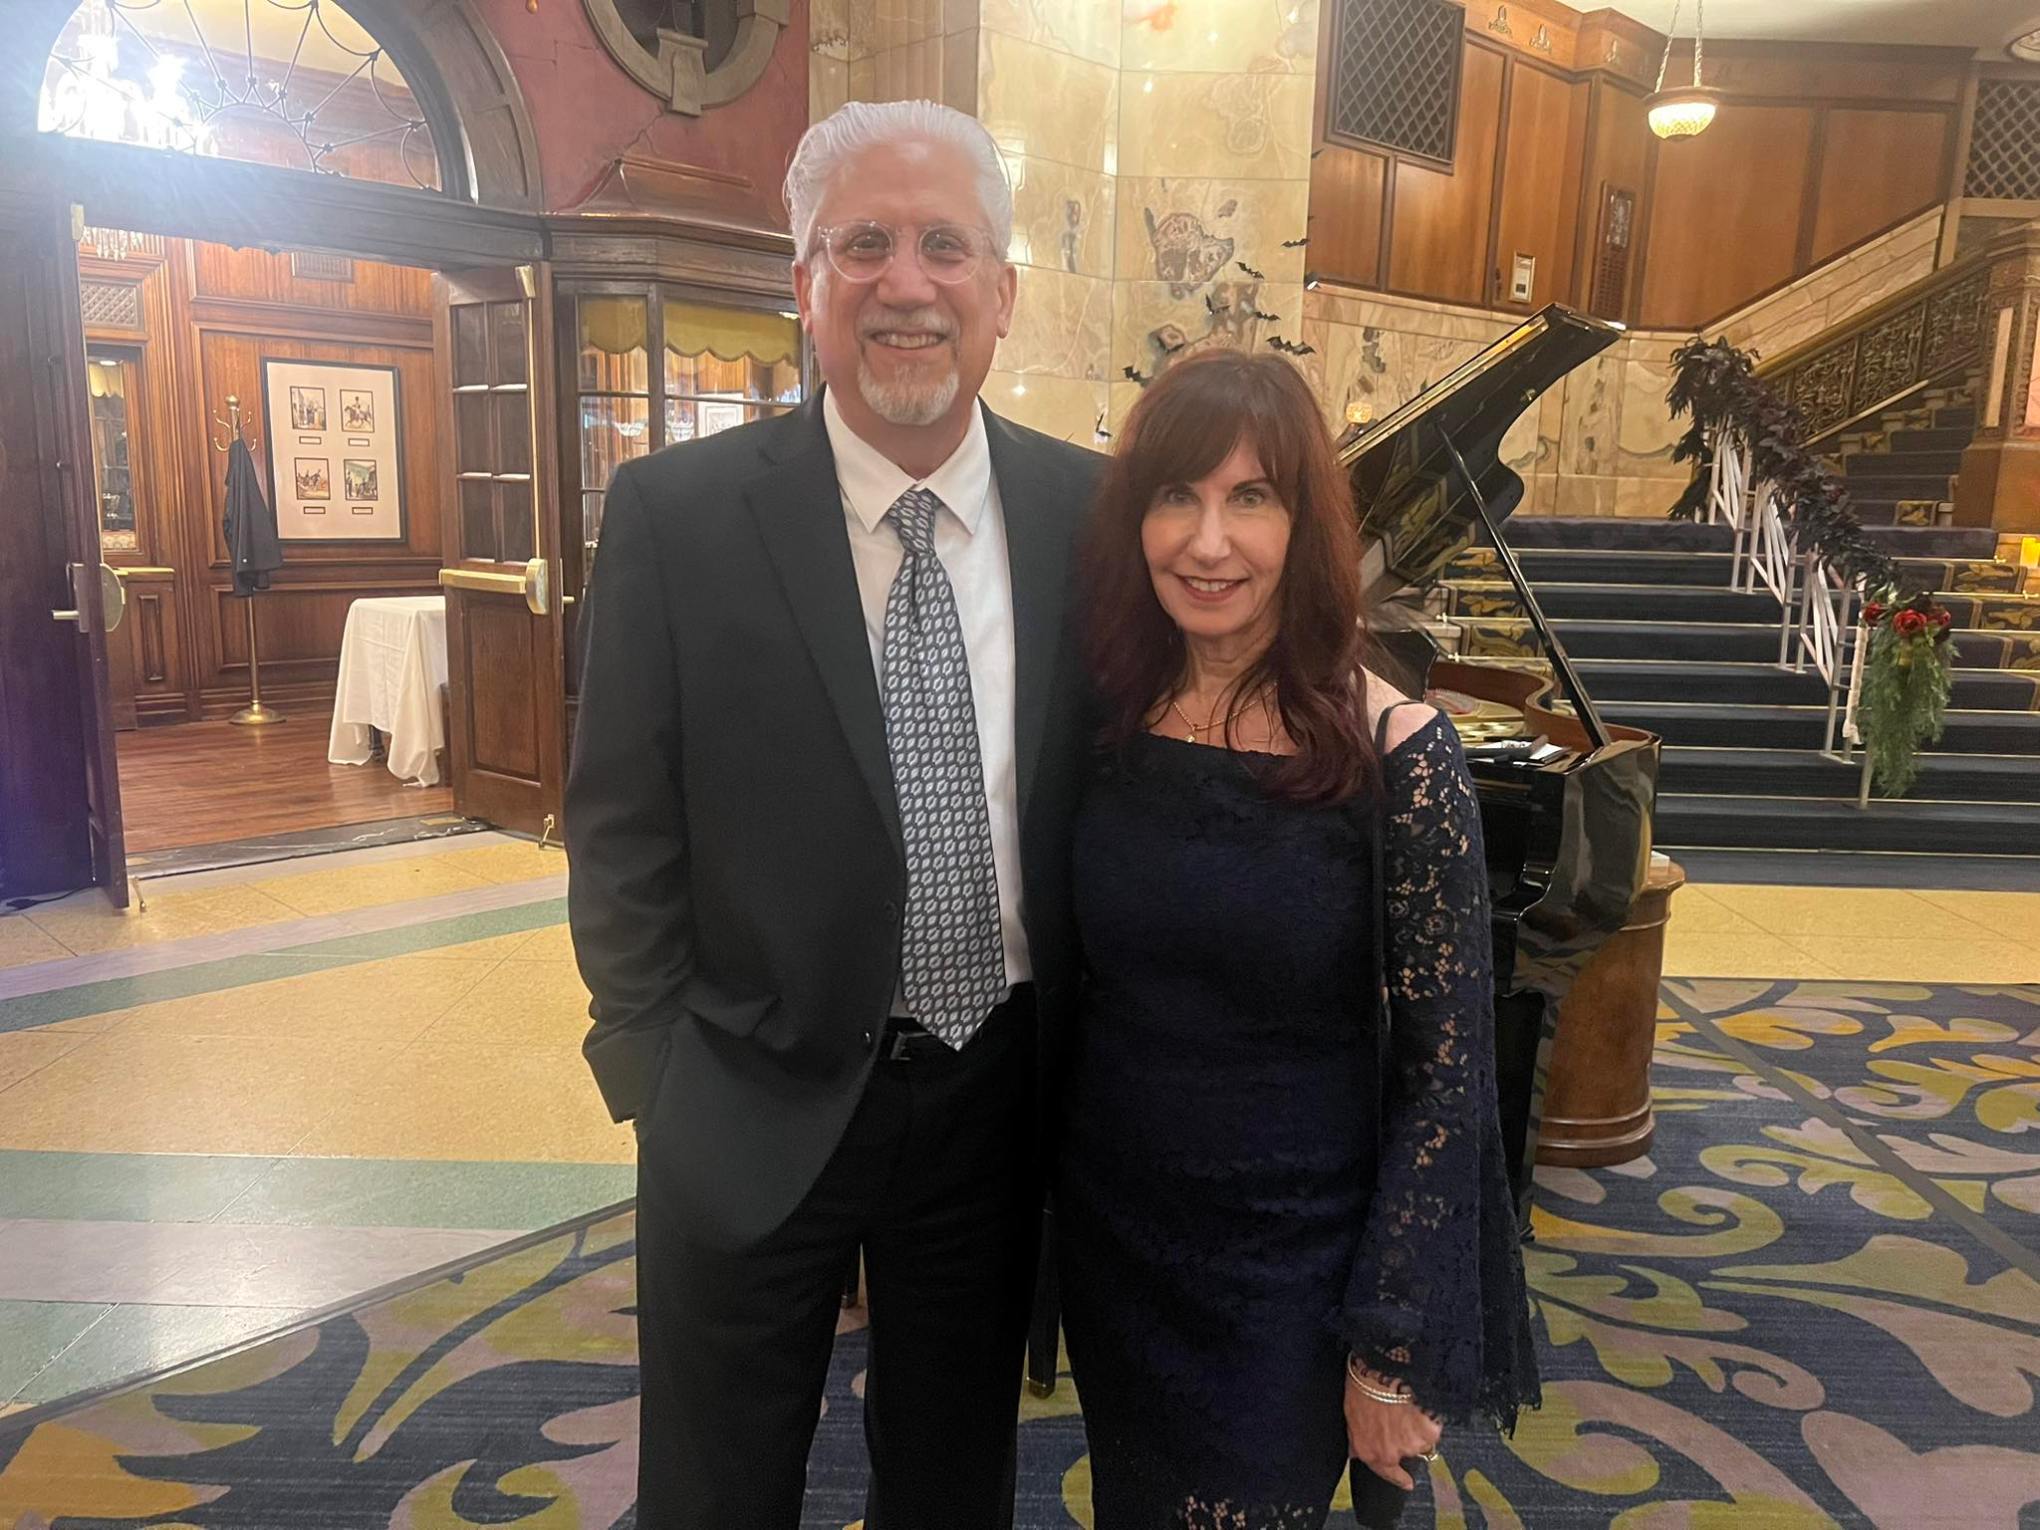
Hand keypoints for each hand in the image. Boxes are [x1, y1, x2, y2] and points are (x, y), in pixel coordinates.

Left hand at [1344, 1363, 1441, 1491]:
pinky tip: (1419, 1401)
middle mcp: (1390, 1453)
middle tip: (1402, 1415)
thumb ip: (1358, 1437)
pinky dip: (1429, 1417)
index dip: (1397, 1478)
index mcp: (1368, 1450)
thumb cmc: (1363, 1385)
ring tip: (1407, 1402)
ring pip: (1422, 1440)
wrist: (1383, 1369)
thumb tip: (1357, 1451)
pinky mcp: (1429, 1434)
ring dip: (1417, 1426)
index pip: (1385, 1473)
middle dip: (1406, 1437)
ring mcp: (1411, 1445)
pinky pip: (1433, 1428)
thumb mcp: (1351, 1414)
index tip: (1407, 1483)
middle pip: (1406, 1452)